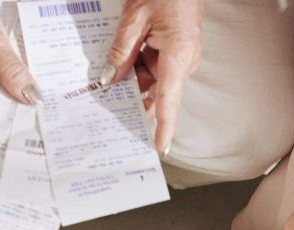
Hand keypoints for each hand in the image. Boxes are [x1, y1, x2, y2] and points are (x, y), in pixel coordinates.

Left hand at [100, 0, 203, 153]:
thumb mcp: (134, 17)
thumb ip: (121, 51)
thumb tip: (110, 80)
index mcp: (178, 54)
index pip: (169, 99)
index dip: (164, 126)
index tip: (158, 148)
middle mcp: (184, 60)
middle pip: (158, 92)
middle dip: (134, 98)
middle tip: (108, 108)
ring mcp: (182, 56)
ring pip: (154, 80)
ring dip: (133, 80)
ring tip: (110, 80)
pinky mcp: (177, 50)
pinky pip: (155, 68)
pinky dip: (138, 68)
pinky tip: (122, 64)